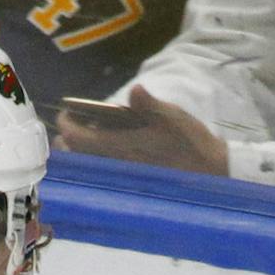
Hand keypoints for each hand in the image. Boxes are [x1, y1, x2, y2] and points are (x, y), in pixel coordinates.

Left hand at [55, 87, 229, 176]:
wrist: (209, 174)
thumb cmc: (191, 144)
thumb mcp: (173, 117)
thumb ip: (149, 105)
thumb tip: (136, 90)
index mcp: (121, 148)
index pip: (79, 139)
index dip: (67, 126)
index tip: (65, 115)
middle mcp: (116, 166)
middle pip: (77, 158)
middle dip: (69, 143)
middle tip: (71, 129)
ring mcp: (121, 178)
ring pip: (88, 168)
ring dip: (81, 154)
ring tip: (85, 140)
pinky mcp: (130, 184)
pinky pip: (102, 175)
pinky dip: (95, 163)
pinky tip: (105, 153)